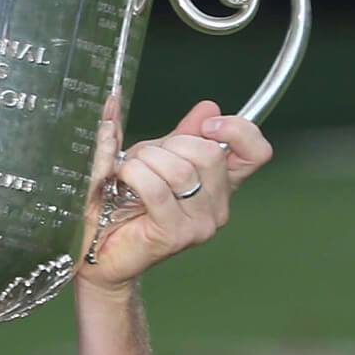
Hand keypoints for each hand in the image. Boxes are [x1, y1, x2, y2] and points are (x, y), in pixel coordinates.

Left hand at [82, 99, 271, 288]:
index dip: (238, 130)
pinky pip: (158, 190)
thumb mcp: (156, 157)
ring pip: (181, 170)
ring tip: (127, 170)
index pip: (256, 153)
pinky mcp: (175, 235)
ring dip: (145, 159)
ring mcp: (200, 224)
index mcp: (221, 184)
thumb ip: (182, 134)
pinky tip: (121, 178)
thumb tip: (208, 107)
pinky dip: (134, 175)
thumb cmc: (124, 202)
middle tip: (143, 157)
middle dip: (169, 144)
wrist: (98, 246)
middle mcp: (218, 206)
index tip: (207, 125)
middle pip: (210, 153)